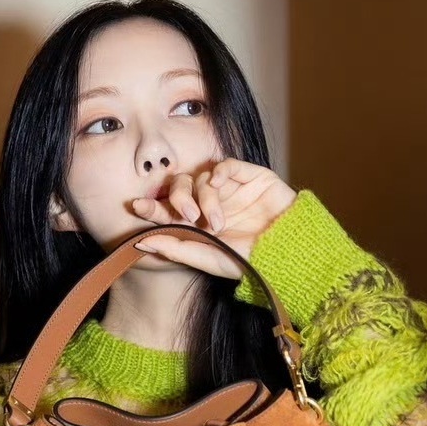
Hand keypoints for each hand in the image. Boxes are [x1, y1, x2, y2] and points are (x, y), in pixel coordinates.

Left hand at [128, 159, 296, 278]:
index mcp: (200, 223)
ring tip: (217, 222)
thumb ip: (176, 249)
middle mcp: (212, 203)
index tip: (138, 206)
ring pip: (203, 178)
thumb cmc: (250, 260)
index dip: (154, 206)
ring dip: (205, 197)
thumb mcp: (209, 258)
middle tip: (187, 215)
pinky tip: (222, 186)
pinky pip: (226, 165)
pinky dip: (220, 172)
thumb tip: (141, 243)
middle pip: (181, 187)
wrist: (288, 251)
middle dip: (178, 198)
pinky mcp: (249, 176)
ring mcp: (231, 189)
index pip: (170, 209)